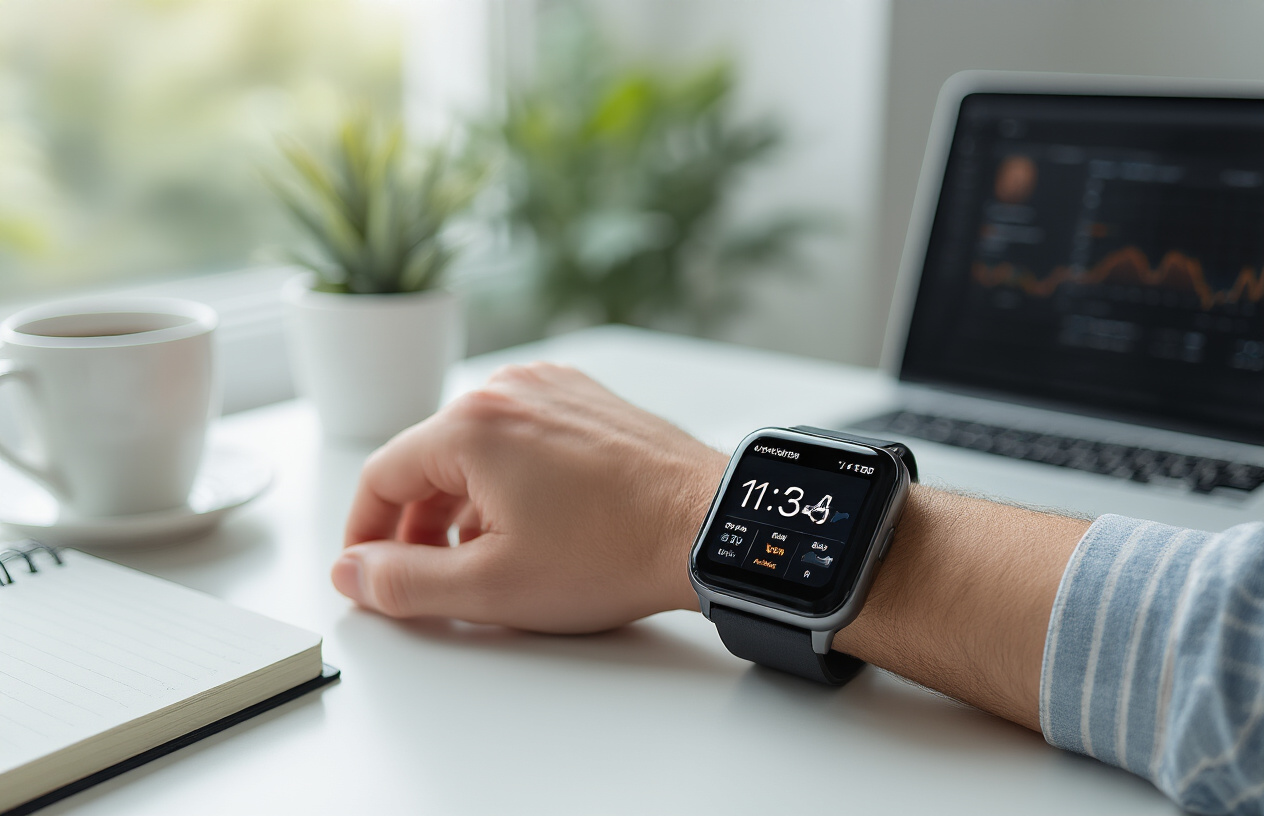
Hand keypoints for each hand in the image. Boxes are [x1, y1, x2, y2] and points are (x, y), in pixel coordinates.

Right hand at [333, 363, 726, 631]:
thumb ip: (405, 583)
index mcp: (471, 424)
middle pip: (428, 459)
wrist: (710, 527)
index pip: (382, 476)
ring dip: (462, 504)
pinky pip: (521, 436)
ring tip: (483, 560)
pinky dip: (506, 479)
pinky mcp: (586, 401)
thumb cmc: (612, 552)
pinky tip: (530, 525)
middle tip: (425, 580)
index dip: (365, 533)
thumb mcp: (492, 586)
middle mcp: (508, 390)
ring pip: (475, 448)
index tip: (368, 574)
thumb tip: (352, 572)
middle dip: (417, 524)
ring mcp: (552, 389)